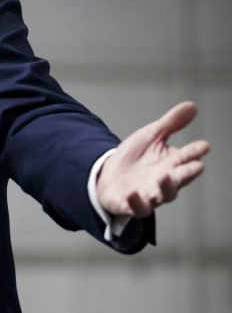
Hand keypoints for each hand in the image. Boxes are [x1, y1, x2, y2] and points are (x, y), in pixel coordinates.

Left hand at [96, 101, 209, 217]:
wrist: (108, 176)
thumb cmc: (135, 158)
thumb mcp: (151, 136)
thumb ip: (171, 124)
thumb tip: (192, 105)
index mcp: (172, 164)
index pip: (187, 158)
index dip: (195, 152)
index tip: (203, 146)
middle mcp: (165, 181)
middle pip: (180, 178)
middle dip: (187, 173)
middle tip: (197, 166)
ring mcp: (149, 195)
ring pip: (163, 195)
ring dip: (166, 188)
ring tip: (165, 177)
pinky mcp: (131, 205)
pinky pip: (136, 207)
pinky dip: (136, 202)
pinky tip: (133, 194)